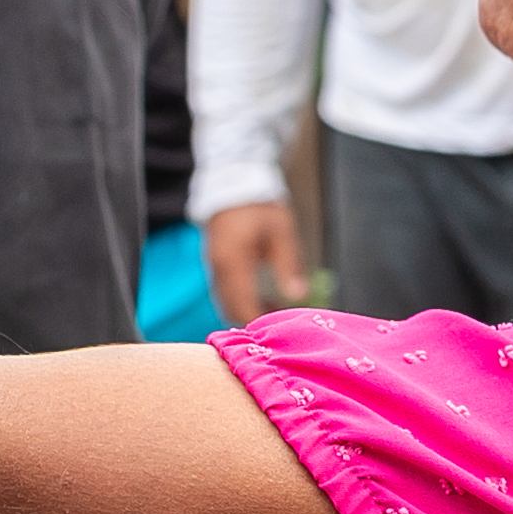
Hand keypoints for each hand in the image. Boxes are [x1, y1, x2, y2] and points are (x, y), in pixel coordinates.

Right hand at [202, 200, 306, 323]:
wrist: (234, 184)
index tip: (282, 329)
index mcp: (233, 261)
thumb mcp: (282, 233)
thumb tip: (298, 296)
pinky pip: (225, 291)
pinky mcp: (216, 263)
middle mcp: (219, 267)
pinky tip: (261, 299)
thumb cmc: (260, 207)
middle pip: (231, 308)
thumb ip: (288, 265)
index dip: (261, 321)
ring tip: (275, 312)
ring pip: (226, 302)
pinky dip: (241, 300)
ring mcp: (214, 266)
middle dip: (254, 320)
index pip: (243, 304)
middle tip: (282, 324)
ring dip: (247, 311)